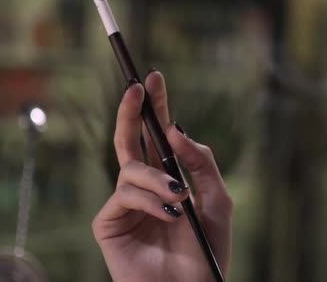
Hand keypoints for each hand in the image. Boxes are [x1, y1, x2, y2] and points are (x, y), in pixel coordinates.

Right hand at [92, 71, 232, 281]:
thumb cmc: (206, 249)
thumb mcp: (217, 200)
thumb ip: (201, 162)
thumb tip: (175, 130)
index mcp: (167, 179)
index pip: (156, 136)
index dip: (155, 107)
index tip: (154, 77)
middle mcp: (143, 187)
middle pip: (130, 140)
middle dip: (133, 111)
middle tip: (139, 87)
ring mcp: (125, 204)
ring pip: (130, 169)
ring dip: (157, 178)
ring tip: (180, 196)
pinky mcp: (109, 223)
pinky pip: (124, 195)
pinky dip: (149, 200)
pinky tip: (169, 213)